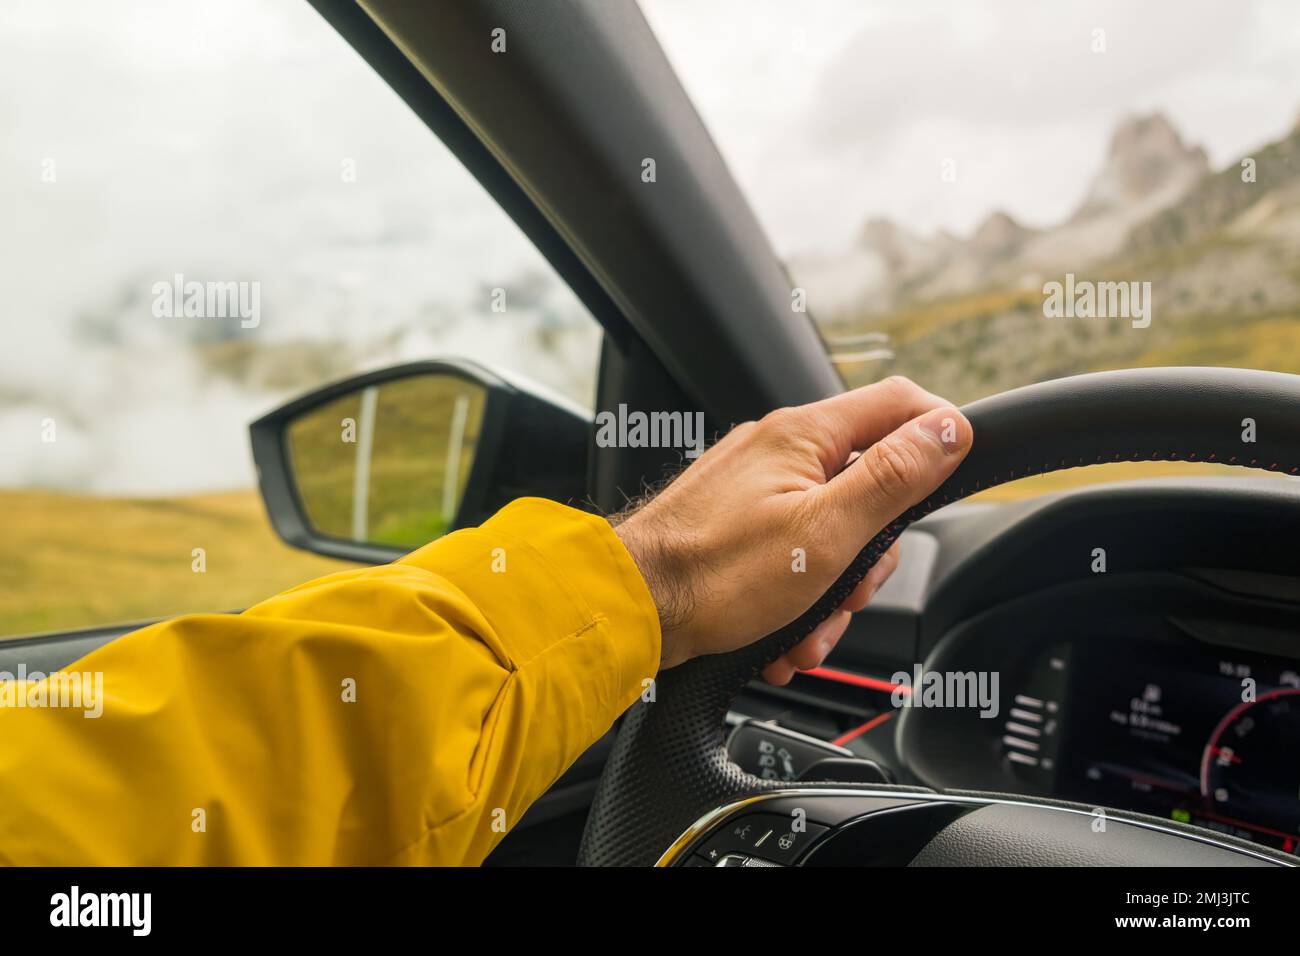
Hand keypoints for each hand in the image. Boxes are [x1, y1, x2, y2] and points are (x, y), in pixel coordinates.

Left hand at [612, 376, 971, 678]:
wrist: (630, 610)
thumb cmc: (713, 572)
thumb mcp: (825, 532)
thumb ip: (890, 478)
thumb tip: (949, 431)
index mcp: (803, 435)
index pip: (898, 403)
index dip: (940, 434)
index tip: (954, 479)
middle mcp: (778, 450)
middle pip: (869, 485)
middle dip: (870, 556)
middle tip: (850, 592)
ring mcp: (754, 488)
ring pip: (831, 533)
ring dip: (830, 595)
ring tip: (806, 632)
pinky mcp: (735, 527)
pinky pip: (792, 556)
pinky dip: (796, 601)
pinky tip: (781, 637)